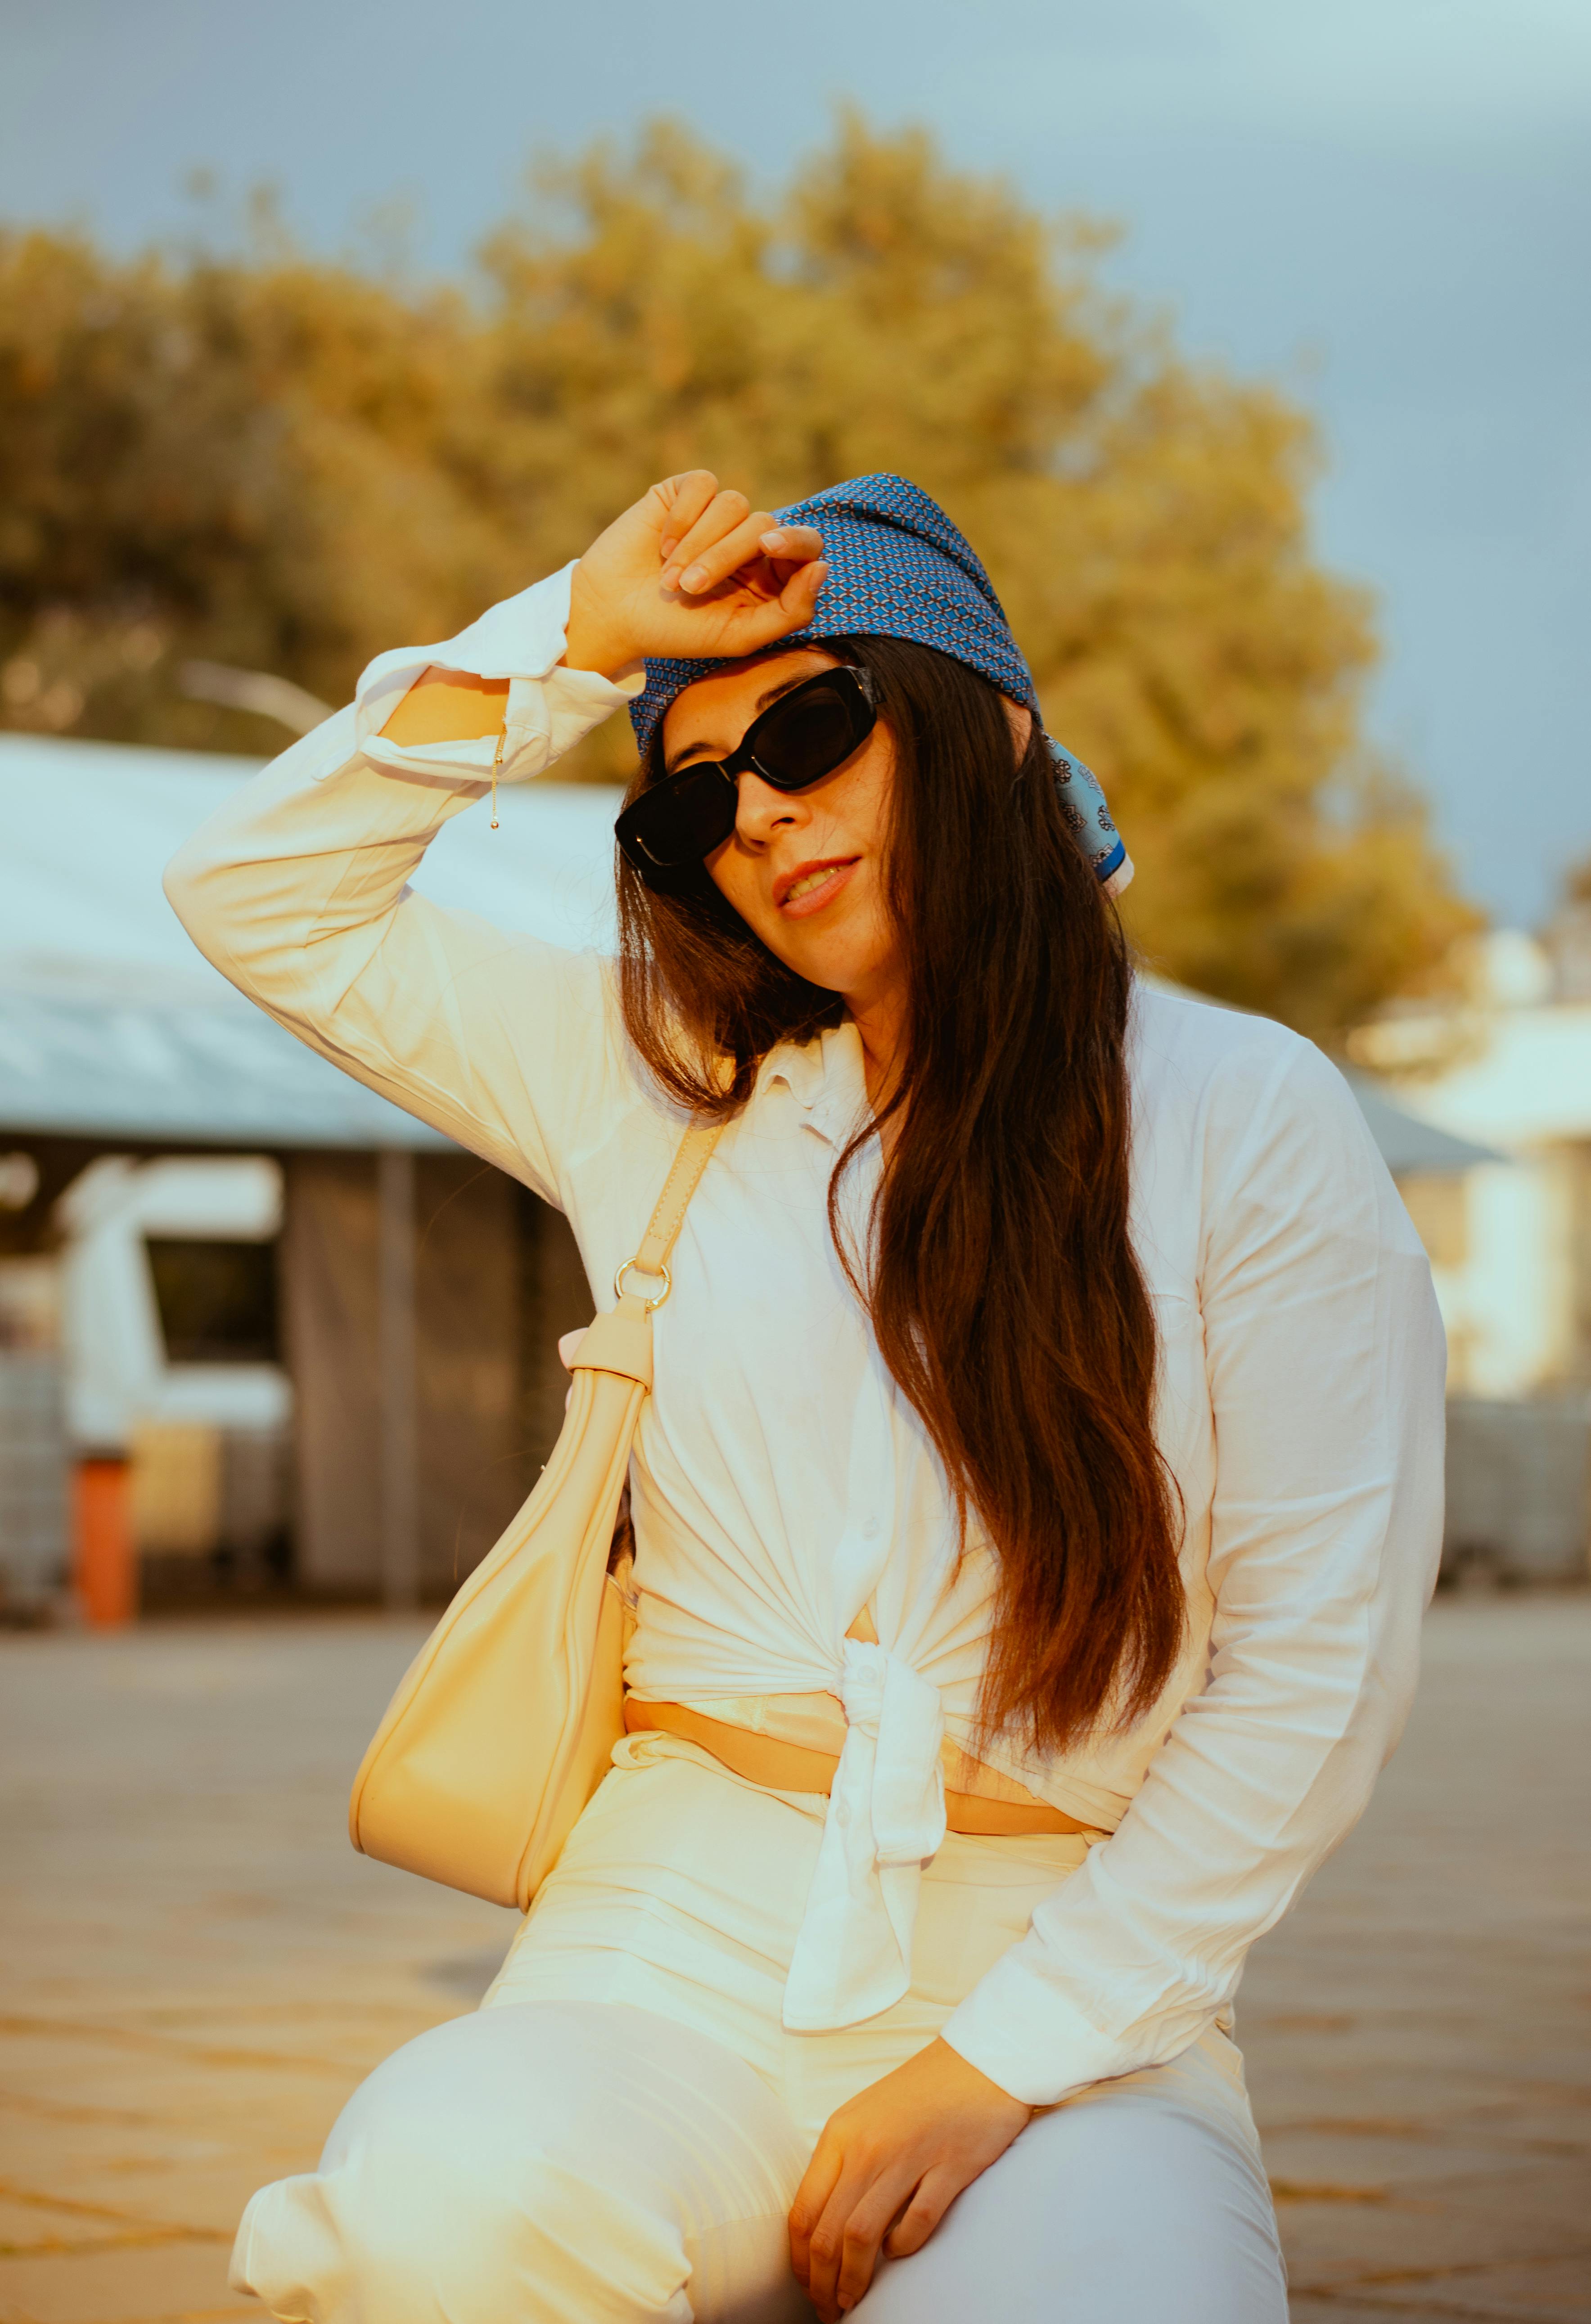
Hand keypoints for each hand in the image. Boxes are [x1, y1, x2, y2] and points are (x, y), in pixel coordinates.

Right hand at [564, 471, 826, 678]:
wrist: (614, 615)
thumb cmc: (677, 631)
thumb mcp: (739, 636)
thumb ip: (790, 612)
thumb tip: (822, 567)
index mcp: (769, 575)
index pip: (804, 544)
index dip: (794, 541)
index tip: (769, 548)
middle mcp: (748, 540)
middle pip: (763, 524)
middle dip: (725, 557)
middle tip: (691, 588)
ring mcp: (717, 515)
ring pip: (733, 505)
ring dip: (699, 544)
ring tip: (670, 578)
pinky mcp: (685, 493)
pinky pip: (703, 485)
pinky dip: (683, 517)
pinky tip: (661, 544)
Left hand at [788, 2037, 1031, 2318]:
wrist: (979, 2059)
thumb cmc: (920, 2092)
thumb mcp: (865, 2119)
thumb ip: (843, 2164)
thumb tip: (823, 2225)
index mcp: (841, 2134)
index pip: (803, 2210)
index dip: (800, 2258)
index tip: (806, 2282)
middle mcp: (867, 2147)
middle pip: (828, 2232)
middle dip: (821, 2281)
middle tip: (827, 2307)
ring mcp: (908, 2157)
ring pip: (863, 2236)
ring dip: (854, 2279)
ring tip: (852, 2300)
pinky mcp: (949, 2168)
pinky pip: (915, 2224)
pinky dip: (901, 2249)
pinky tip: (897, 2255)